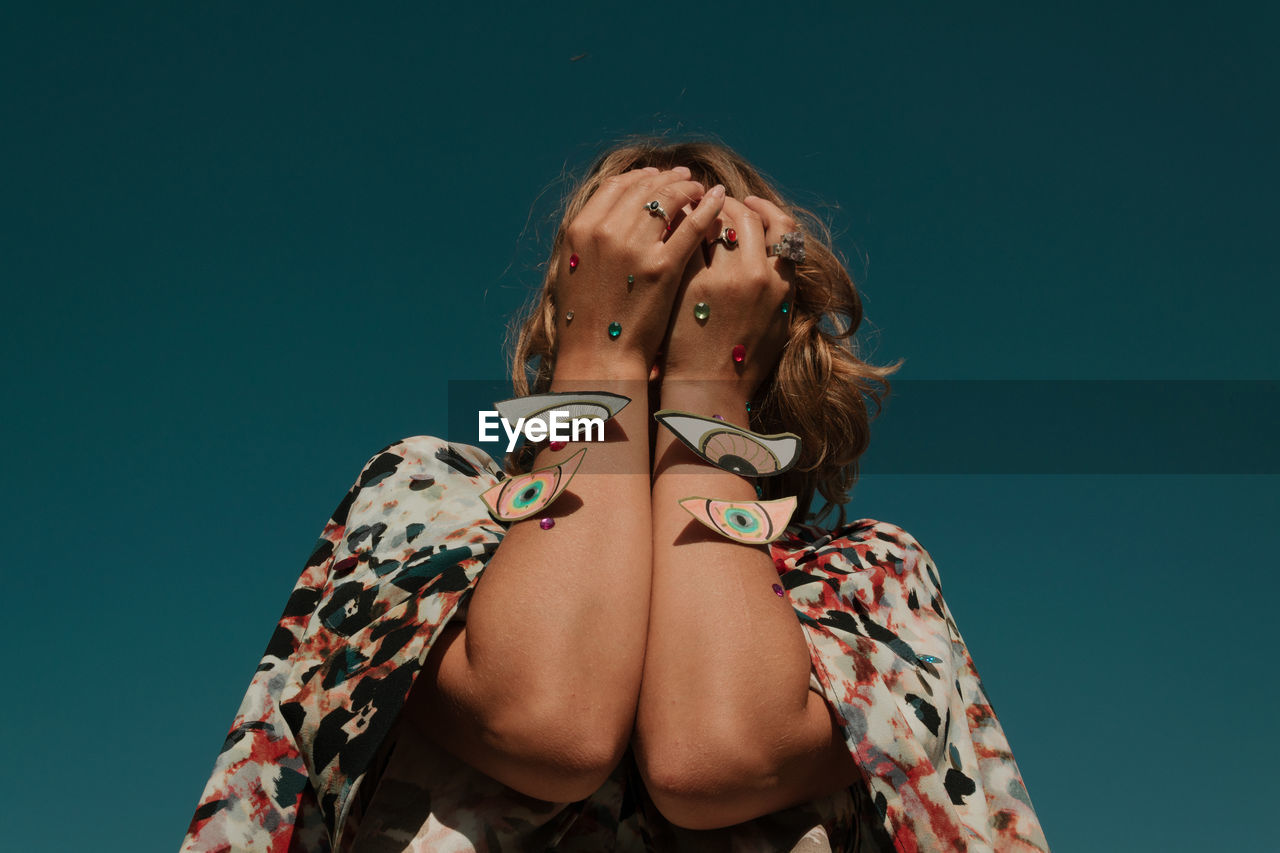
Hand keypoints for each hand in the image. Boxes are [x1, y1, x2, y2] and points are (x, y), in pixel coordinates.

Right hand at [554, 168, 725, 374]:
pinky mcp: (664, 268)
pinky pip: (693, 225)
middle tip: (686, 177)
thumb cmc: (586, 323)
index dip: (639, 177)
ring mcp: (636, 248)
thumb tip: (614, 215)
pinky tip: (718, 201)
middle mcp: (606, 231)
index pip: (616, 186)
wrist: (599, 360)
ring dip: (689, 187)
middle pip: (644, 188)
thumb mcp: (576, 271)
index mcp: (581, 229)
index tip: (655, 176)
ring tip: (701, 189)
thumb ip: (592, 239)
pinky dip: (708, 207)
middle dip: (668, 178)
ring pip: (669, 198)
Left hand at [659, 195, 794, 405]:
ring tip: (687, 212)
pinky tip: (668, 230)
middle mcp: (755, 276)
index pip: (783, 225)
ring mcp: (720, 279)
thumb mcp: (777, 324)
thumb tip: (774, 255)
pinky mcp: (688, 285)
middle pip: (744, 216)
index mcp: (781, 284)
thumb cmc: (742, 364)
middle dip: (726, 204)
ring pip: (711, 221)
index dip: (765, 208)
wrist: (708, 391)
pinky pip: (683, 239)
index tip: (749, 203)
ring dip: (698, 210)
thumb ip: (780, 286)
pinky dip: (677, 228)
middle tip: (709, 204)